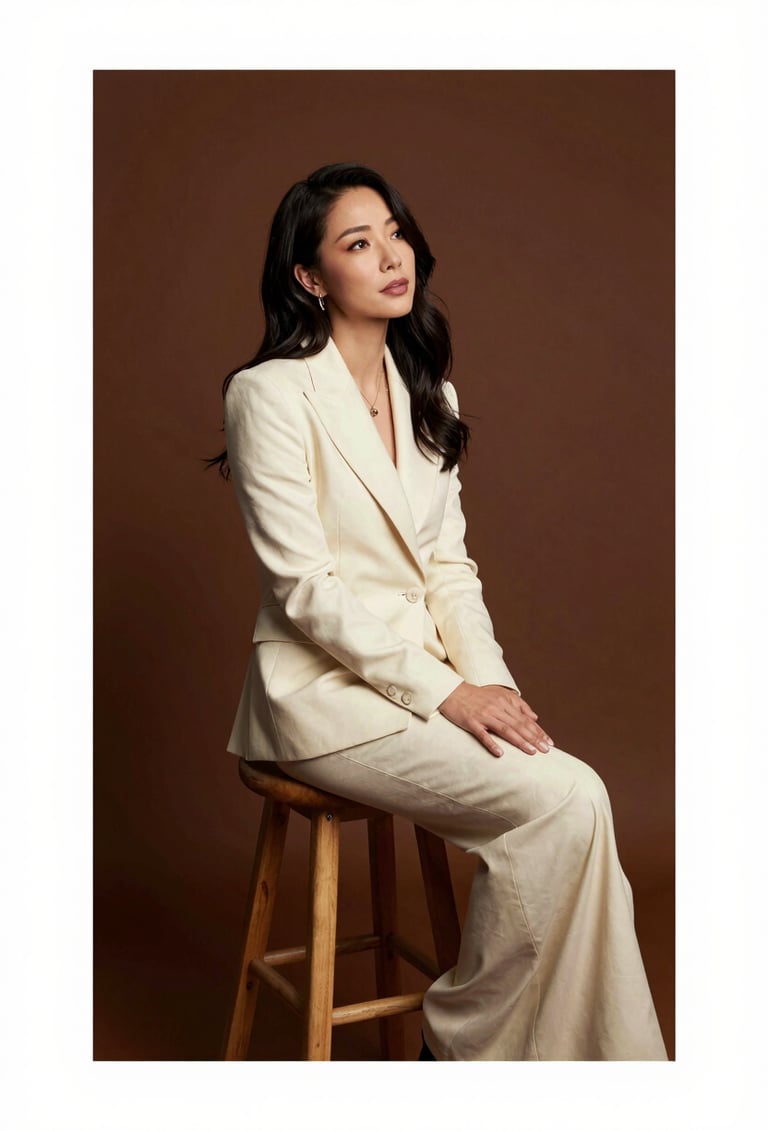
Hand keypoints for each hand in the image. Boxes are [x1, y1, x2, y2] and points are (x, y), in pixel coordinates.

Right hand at [438, 682, 553, 758]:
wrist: (453, 692)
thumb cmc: (477, 696)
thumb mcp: (500, 695)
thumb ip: (518, 705)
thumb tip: (535, 717)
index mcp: (504, 702)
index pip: (525, 719)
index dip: (538, 731)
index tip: (549, 742)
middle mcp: (496, 708)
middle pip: (518, 724)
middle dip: (534, 738)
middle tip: (545, 750)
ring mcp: (484, 715)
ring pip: (505, 729)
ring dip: (519, 741)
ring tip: (531, 752)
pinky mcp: (471, 722)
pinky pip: (482, 734)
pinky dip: (492, 743)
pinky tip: (500, 753)